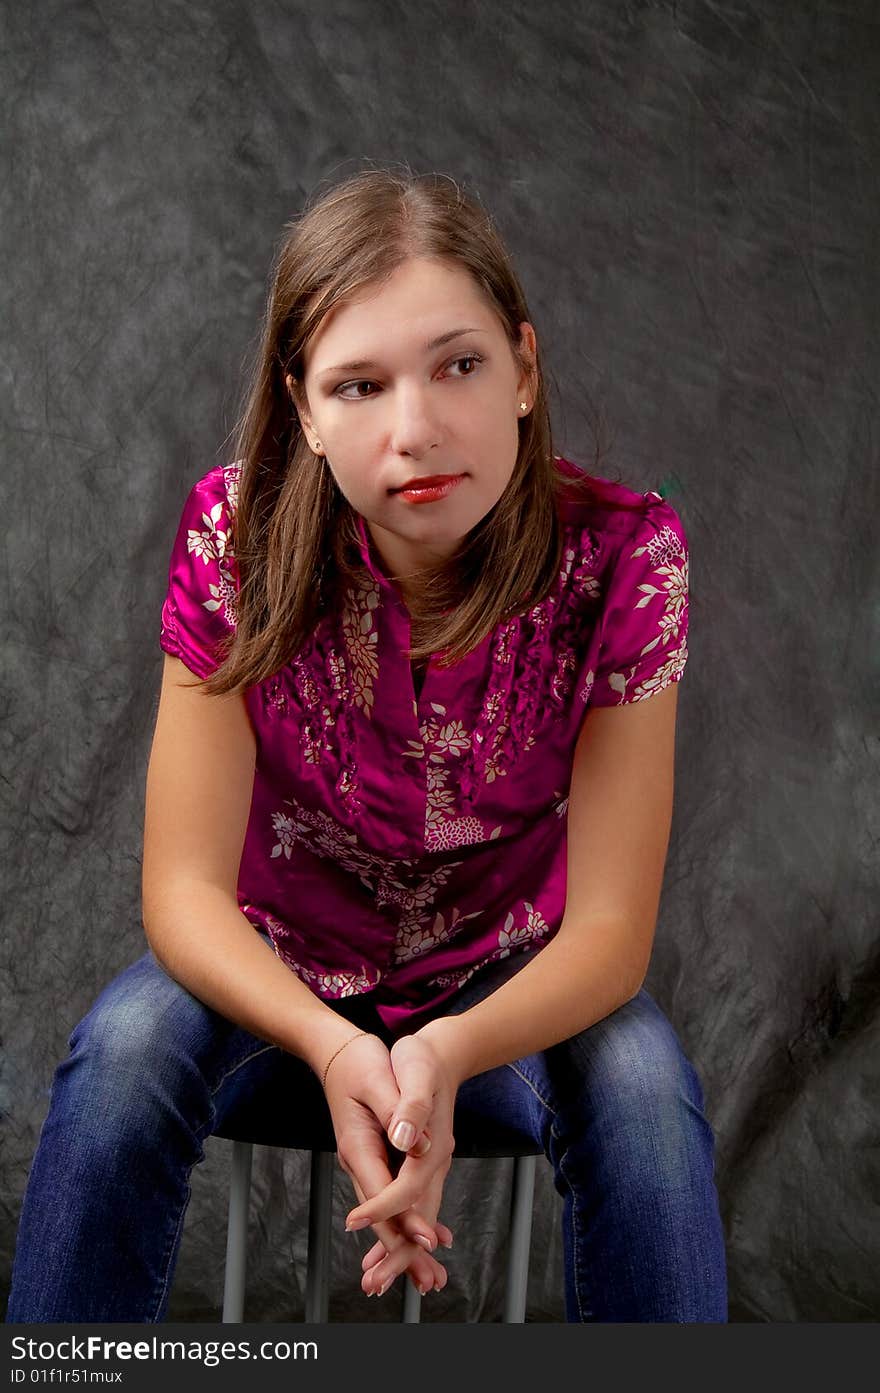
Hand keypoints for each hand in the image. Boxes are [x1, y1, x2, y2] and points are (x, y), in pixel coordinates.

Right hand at [321, 1030, 449, 1293]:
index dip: (404, 1219)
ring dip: (403, 1244)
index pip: (382, 1192)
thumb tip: (415, 1142)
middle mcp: (357, 1160)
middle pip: (381, 1215)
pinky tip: (418, 1237)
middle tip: (430, 1282)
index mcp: (357, 1145)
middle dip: (403, 1250)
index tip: (426, 1241)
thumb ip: (397, 1109)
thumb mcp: (377, 1077)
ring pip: (384, 1212)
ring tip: (427, 1276)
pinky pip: (386, 1197)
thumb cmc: (358, 1059)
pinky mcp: (371, 1157)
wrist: (335, 1050)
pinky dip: (401, 1222)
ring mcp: (362, 1161)